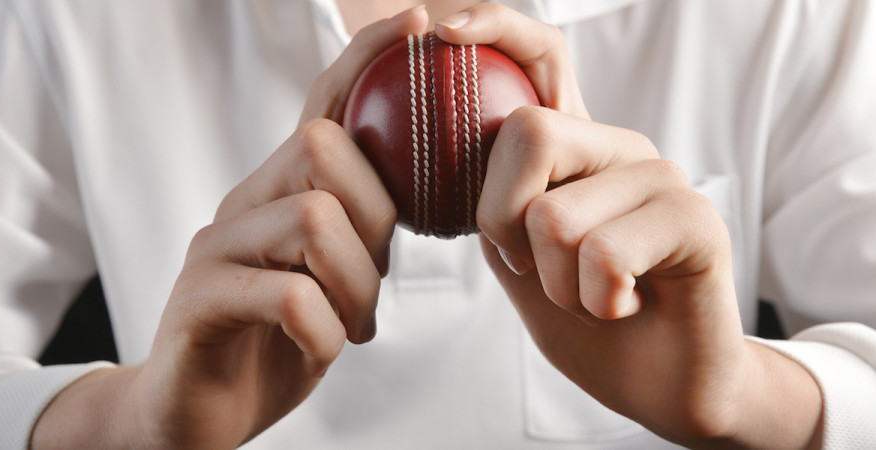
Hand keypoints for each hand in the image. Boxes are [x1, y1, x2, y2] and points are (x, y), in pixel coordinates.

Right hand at [31, 7, 428, 448]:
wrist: (192, 415)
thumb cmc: (275, 342)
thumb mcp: (330, 279)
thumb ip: (358, 232)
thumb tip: (422, 199)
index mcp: (278, 190)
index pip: (323, 105)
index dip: (369, 58)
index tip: (420, 25)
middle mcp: (243, 202)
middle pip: (325, 151)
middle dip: (375, 221)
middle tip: (372, 284)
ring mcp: (215, 247)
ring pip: (313, 219)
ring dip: (355, 284)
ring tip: (351, 324)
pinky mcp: (199, 300)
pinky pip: (288, 292)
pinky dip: (325, 327)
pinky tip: (323, 345)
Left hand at [437, 4, 822, 447]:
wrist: (660, 385)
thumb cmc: (588, 321)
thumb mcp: (519, 260)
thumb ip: (493, 207)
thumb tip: (439, 161)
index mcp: (576, 150)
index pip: (541, 55)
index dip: (493, 28)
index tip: (443, 33)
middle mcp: (619, 148)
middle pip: (527, 132)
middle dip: (503, 223)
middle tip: (536, 267)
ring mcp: (661, 178)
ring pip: (554, 214)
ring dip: (555, 284)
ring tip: (591, 295)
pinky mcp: (697, 219)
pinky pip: (602, 253)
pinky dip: (594, 300)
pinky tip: (624, 306)